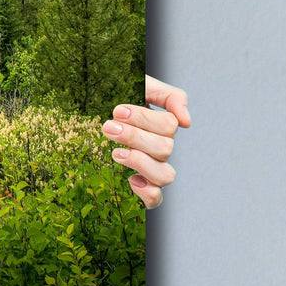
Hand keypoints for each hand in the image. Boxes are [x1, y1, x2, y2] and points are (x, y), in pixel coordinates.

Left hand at [103, 76, 190, 209]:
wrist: (98, 105)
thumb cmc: (122, 96)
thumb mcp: (144, 86)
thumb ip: (170, 96)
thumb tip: (187, 122)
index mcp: (164, 126)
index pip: (168, 126)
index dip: (143, 119)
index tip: (117, 111)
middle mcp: (162, 148)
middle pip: (164, 149)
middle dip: (134, 137)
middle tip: (108, 127)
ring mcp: (153, 167)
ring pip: (165, 175)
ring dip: (140, 162)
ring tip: (115, 152)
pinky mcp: (142, 185)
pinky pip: (155, 199)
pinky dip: (147, 193)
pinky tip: (130, 179)